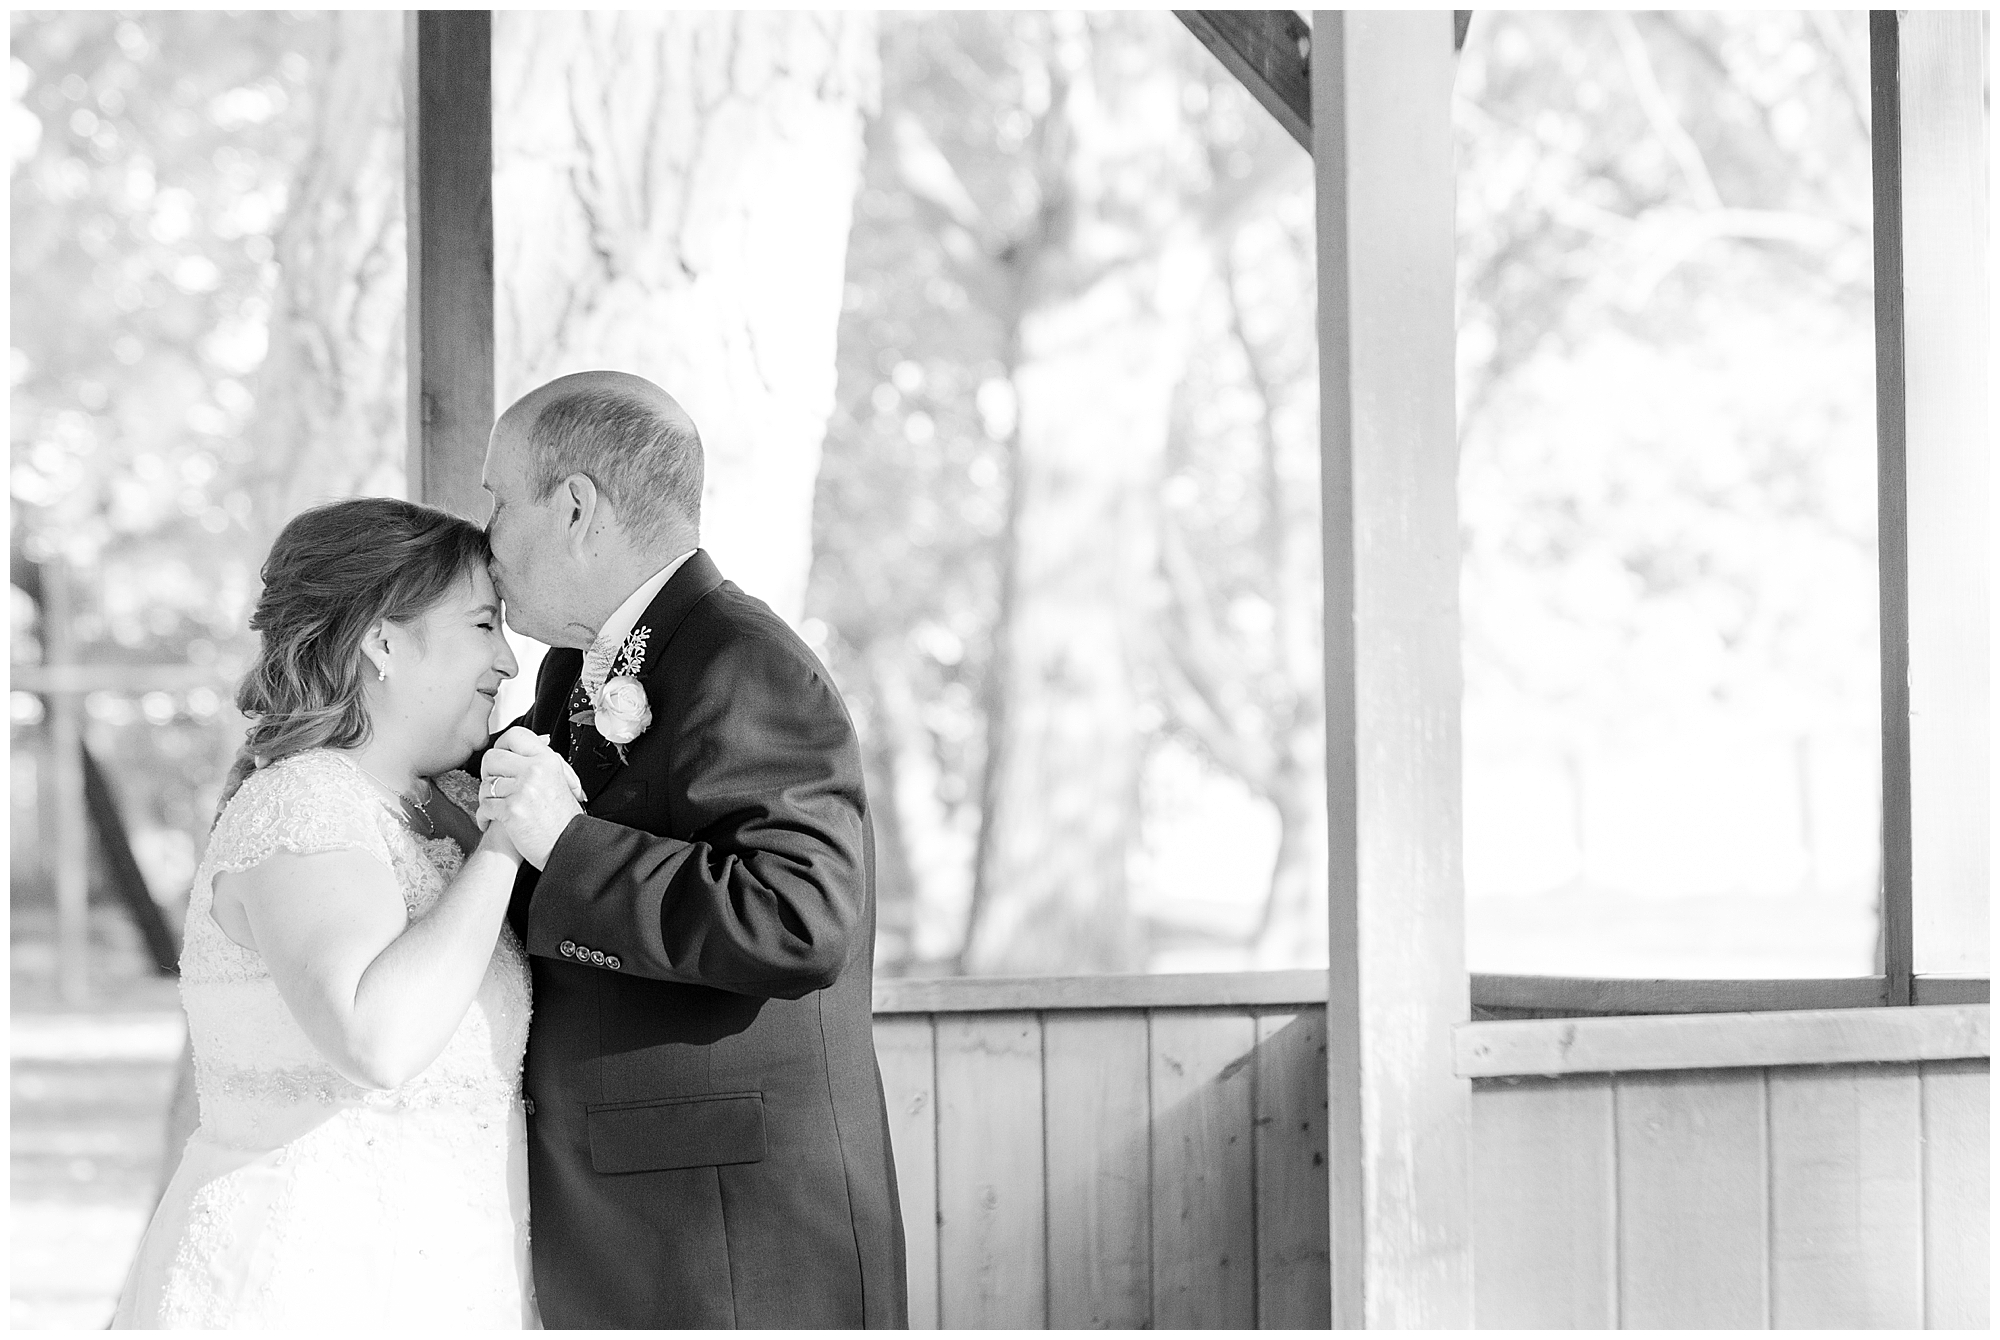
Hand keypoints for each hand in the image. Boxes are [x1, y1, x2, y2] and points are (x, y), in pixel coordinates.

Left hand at [477, 727, 585, 869]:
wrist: (567, 845)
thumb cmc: (562, 818)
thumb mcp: (561, 780)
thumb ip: (545, 760)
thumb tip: (541, 739)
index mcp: (548, 760)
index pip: (515, 736)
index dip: (502, 746)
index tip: (501, 760)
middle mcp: (536, 770)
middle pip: (492, 757)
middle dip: (488, 773)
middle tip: (494, 786)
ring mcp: (523, 790)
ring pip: (486, 784)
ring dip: (486, 798)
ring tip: (494, 807)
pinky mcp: (512, 810)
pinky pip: (485, 806)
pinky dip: (484, 816)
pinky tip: (491, 821)